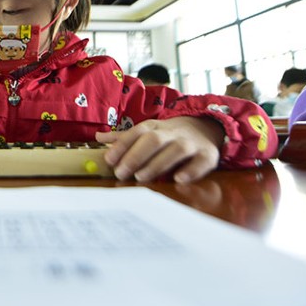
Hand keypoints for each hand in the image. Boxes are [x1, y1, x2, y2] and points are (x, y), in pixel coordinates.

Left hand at [95, 116, 224, 182]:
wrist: (206, 127)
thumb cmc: (168, 135)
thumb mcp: (147, 132)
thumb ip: (125, 138)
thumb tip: (98, 138)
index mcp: (155, 127)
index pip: (136, 132)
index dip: (122, 146)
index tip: (109, 160)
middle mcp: (172, 133)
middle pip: (153, 140)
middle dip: (136, 156)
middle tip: (121, 173)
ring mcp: (191, 143)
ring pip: (175, 150)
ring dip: (157, 163)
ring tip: (141, 177)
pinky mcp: (208, 155)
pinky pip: (201, 162)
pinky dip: (190, 170)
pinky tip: (178, 179)